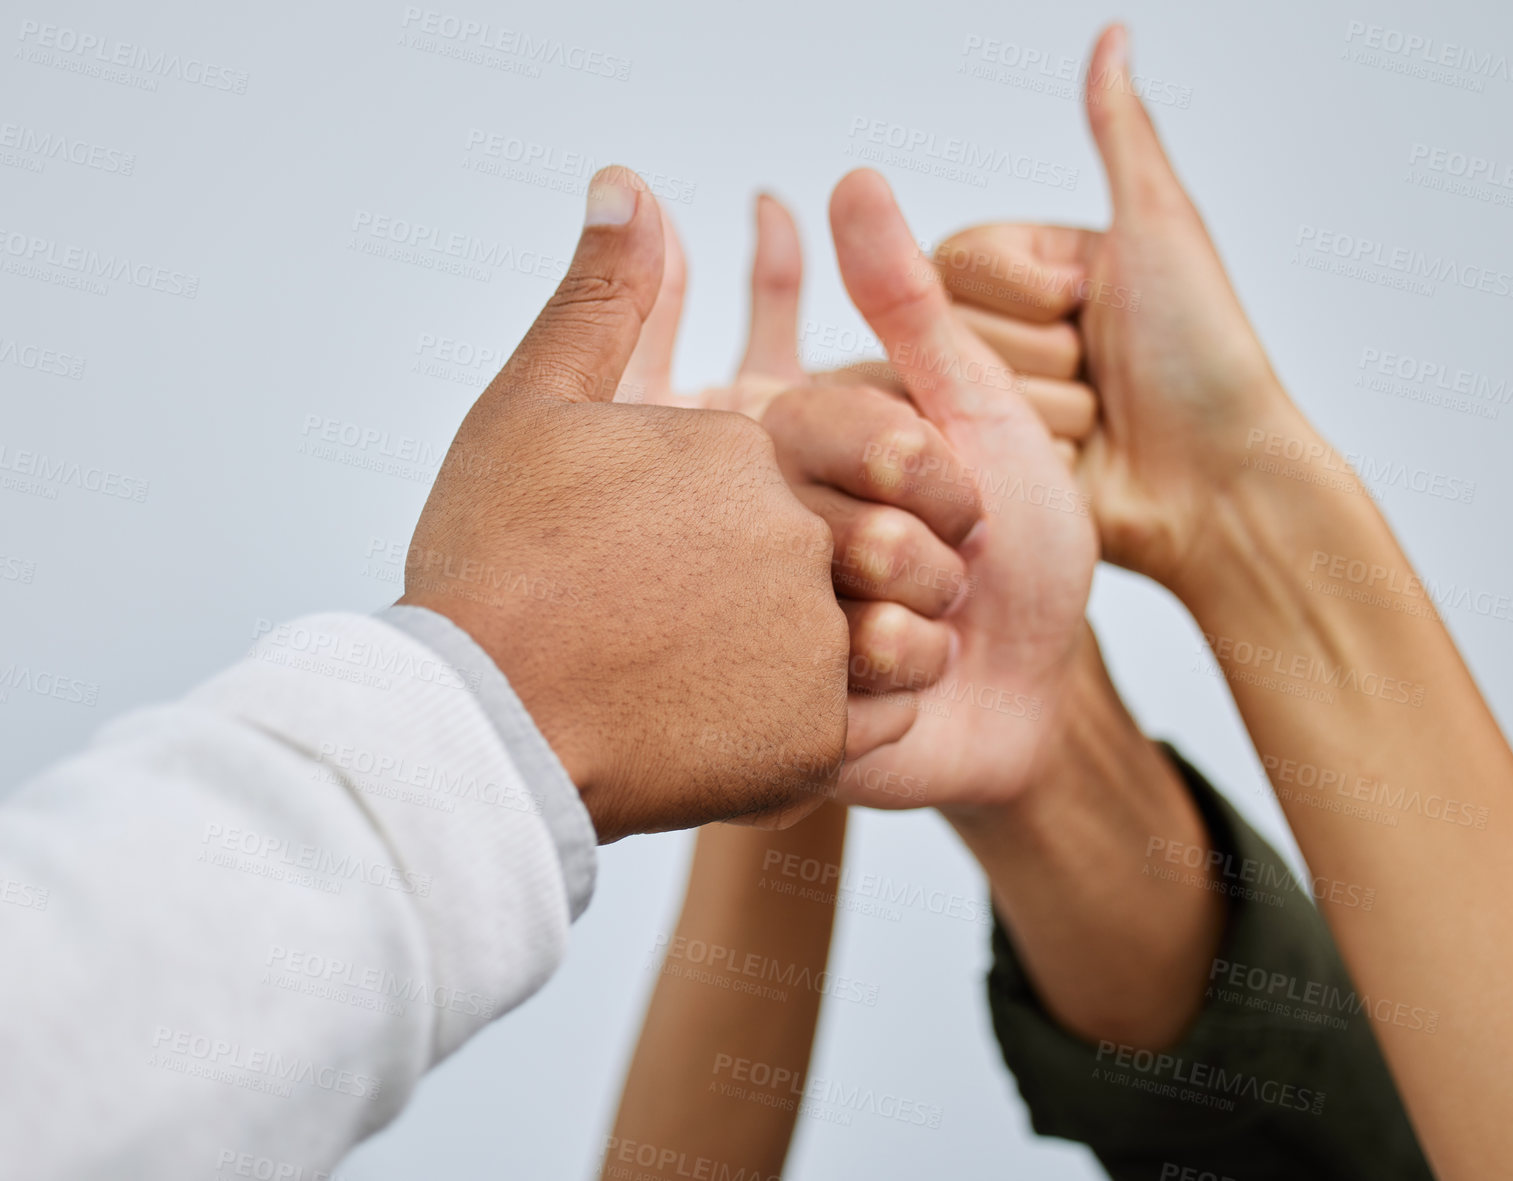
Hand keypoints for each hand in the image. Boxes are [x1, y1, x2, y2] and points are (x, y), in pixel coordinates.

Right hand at [398, 168, 862, 842]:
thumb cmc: (495, 564)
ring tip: (770, 666)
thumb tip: (626, 182)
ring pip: (893, 628)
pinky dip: (849, 718)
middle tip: (760, 605)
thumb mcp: (537, 406)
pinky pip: (881, 719)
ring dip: (862, 638)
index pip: (832, 445)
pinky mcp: (820, 742)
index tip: (751, 528)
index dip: (799, 484)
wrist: (475, 731)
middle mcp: (804, 539)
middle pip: (869, 538)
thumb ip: (603, 296)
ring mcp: (819, 644)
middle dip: (850, 557)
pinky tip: (777, 719)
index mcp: (749, 452)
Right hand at [761, 169, 1096, 809]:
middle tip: (953, 575)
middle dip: (936, 557)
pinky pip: (844, 693)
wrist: (1041, 691)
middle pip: (847, 530)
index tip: (960, 497)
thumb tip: (853, 178)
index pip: (845, 432)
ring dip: (925, 629)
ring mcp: (768, 630)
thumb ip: (909, 302)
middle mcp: (764, 534)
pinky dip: (904, 694)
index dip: (931, 471)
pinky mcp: (779, 715)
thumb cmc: (1021, 547)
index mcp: (797, 451)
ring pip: (844, 613)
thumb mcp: (974, 411)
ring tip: (931, 638)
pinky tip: (907, 695)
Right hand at [936, 25, 1302, 598]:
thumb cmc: (1205, 359)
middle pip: (950, 326)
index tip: (1085, 305)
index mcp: (1040, 271)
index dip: (1023, 289)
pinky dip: (1025, 458)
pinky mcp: (993, 471)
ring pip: (959, 391)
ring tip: (1099, 427)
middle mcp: (1011, 335)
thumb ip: (1119, 134)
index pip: (960, 258)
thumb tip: (1111, 36)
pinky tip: (1071, 467)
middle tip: (1101, 377)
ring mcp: (998, 405)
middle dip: (1039, 356)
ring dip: (1043, 412)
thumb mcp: (1159, 230)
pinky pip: (964, 452)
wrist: (1219, 485)